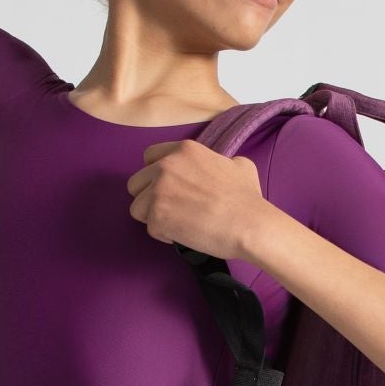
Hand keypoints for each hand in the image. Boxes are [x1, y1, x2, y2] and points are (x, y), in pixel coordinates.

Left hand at [129, 140, 272, 261]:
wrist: (249, 224)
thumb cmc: (247, 199)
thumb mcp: (239, 165)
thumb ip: (219, 161)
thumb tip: (223, 166)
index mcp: (184, 150)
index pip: (149, 157)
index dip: (156, 175)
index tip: (168, 188)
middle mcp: (166, 166)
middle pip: (136, 182)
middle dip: (149, 197)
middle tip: (171, 209)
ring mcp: (158, 190)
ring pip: (137, 207)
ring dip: (154, 217)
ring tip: (177, 224)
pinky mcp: (156, 215)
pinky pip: (149, 228)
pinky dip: (164, 235)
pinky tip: (184, 234)